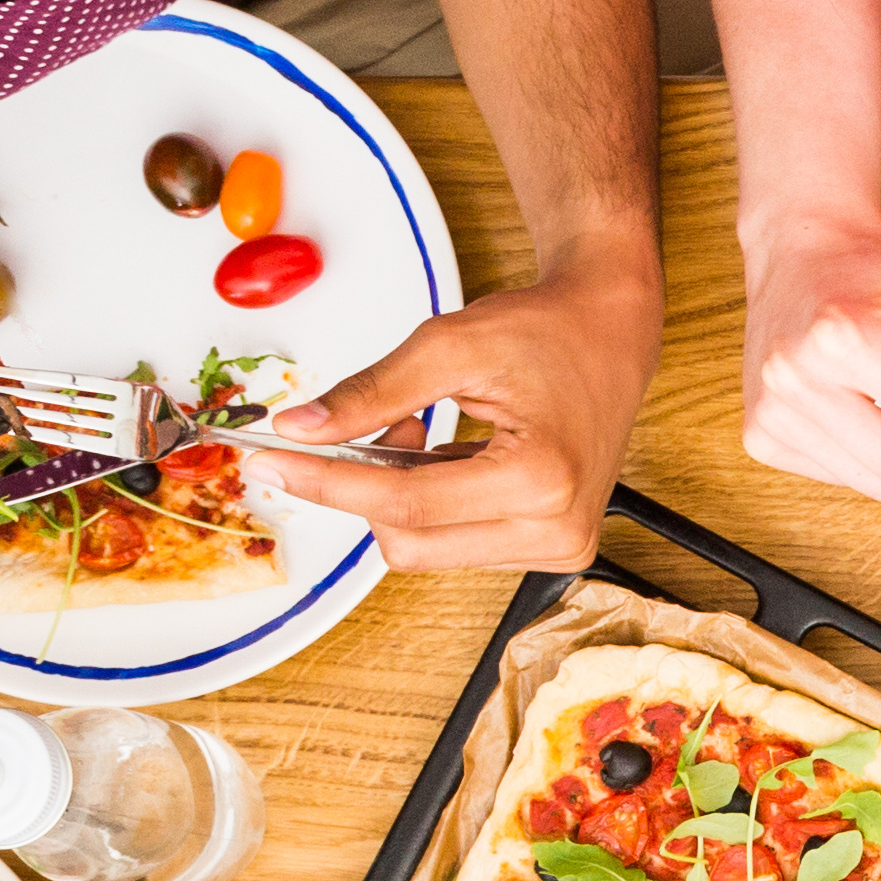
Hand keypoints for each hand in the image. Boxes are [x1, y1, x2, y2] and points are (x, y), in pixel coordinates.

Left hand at [253, 257, 663, 570]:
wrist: (610, 333)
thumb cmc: (546, 332)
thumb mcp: (448, 345)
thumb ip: (369, 393)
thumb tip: (298, 430)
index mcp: (543, 479)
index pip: (405, 504)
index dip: (327, 483)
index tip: (270, 463)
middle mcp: (559, 530)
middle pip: (410, 542)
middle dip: (370, 488)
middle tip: (389, 420)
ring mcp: (561, 547)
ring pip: (428, 549)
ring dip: (401, 496)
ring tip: (429, 431)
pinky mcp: (555, 548)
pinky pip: (456, 545)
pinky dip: (430, 504)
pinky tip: (450, 457)